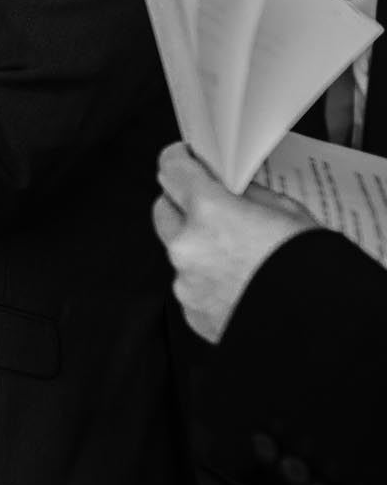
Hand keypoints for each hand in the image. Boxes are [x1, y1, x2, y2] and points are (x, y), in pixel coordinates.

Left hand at [153, 142, 317, 343]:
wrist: (322, 326)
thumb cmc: (313, 268)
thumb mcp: (287, 213)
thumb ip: (247, 196)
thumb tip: (230, 189)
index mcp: (209, 212)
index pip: (172, 171)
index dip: (177, 160)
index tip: (182, 158)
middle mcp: (188, 247)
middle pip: (163, 209)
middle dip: (181, 203)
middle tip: (208, 204)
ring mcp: (186, 283)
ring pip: (177, 251)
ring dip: (197, 246)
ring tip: (236, 253)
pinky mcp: (192, 313)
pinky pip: (190, 285)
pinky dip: (206, 281)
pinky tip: (238, 284)